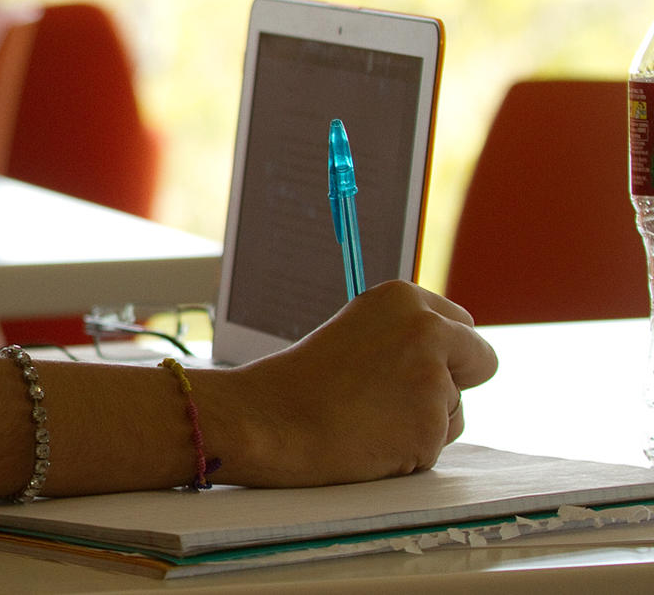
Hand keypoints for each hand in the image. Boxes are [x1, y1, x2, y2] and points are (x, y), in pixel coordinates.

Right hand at [199, 281, 497, 486]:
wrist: (269, 420)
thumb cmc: (301, 382)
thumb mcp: (355, 334)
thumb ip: (402, 338)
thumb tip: (446, 356)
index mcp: (403, 298)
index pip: (462, 323)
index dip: (444, 349)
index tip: (417, 362)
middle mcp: (427, 331)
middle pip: (480, 361)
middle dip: (455, 380)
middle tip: (404, 395)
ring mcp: (433, 381)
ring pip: (456, 410)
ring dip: (425, 421)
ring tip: (368, 418)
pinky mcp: (431, 428)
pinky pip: (435, 446)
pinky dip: (409, 451)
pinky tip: (369, 441)